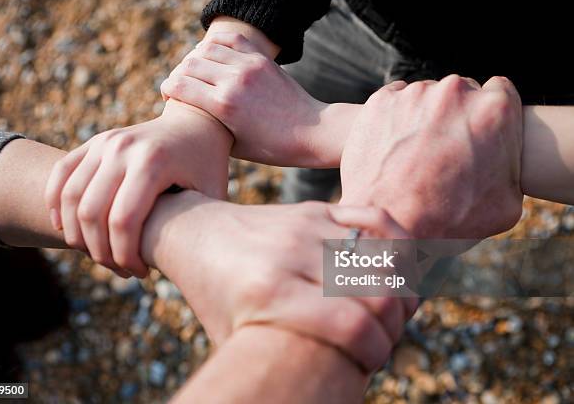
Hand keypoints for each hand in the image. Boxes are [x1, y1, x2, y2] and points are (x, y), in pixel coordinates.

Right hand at [44, 102, 231, 277]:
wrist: (195, 123)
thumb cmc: (207, 166)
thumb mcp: (212, 194)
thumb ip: (197, 225)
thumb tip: (184, 266)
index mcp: (153, 162)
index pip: (123, 221)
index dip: (125, 256)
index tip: (141, 273)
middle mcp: (123, 149)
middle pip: (91, 213)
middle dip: (100, 252)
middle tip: (120, 269)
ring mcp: (104, 142)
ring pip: (69, 197)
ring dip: (77, 235)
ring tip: (99, 255)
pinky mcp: (95, 142)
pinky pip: (61, 174)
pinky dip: (56, 204)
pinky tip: (66, 229)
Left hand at [143, 191, 417, 371]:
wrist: (194, 231)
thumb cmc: (213, 295)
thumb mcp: (230, 337)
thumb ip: (269, 361)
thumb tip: (316, 389)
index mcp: (269, 295)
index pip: (352, 326)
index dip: (376, 351)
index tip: (372, 362)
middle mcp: (291, 256)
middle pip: (377, 293)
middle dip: (393, 325)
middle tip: (382, 336)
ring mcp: (305, 226)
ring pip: (384, 256)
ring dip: (400, 289)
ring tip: (390, 309)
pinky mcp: (314, 209)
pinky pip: (376, 218)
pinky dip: (398, 243)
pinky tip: (399, 266)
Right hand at [160, 32, 331, 166]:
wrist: (312, 131)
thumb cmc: (272, 148)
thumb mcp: (235, 146)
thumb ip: (210, 126)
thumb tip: (189, 116)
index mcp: (225, 106)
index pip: (178, 85)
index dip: (167, 90)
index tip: (169, 98)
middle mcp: (234, 81)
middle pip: (188, 65)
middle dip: (177, 75)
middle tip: (180, 86)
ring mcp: (249, 66)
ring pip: (206, 49)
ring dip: (194, 59)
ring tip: (196, 73)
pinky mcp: (262, 59)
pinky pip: (230, 39)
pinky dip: (216, 45)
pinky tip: (213, 57)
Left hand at [340, 75, 523, 237]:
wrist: (386, 226)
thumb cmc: (447, 222)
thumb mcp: (505, 205)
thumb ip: (510, 166)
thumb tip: (503, 158)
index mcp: (495, 110)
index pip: (500, 92)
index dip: (490, 115)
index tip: (478, 132)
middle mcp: (455, 92)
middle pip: (462, 92)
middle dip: (456, 116)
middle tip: (445, 150)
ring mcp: (414, 94)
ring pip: (426, 96)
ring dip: (424, 117)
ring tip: (414, 155)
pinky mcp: (380, 101)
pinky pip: (394, 101)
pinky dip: (395, 118)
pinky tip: (394, 148)